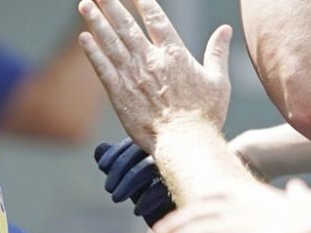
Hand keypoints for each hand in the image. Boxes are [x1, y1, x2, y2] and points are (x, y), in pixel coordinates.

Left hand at [77, 0, 231, 153]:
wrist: (184, 141)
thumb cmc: (204, 115)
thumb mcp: (218, 81)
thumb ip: (217, 53)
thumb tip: (226, 30)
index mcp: (174, 54)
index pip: (156, 19)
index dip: (142, 2)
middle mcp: (150, 60)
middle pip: (126, 25)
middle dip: (111, 5)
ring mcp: (132, 76)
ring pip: (111, 42)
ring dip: (96, 22)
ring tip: (85, 4)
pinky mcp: (119, 94)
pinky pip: (102, 68)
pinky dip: (92, 52)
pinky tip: (84, 38)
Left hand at [94, 138, 174, 225]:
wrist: (181, 229)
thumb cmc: (155, 202)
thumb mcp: (133, 183)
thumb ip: (118, 164)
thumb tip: (99, 149)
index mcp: (160, 149)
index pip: (136, 142)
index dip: (117, 152)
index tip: (102, 166)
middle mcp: (172, 155)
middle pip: (141, 151)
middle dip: (120, 167)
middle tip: (109, 188)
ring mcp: (180, 170)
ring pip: (147, 167)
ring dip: (128, 183)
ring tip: (115, 198)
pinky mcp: (185, 188)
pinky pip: (161, 188)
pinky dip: (146, 199)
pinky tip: (137, 210)